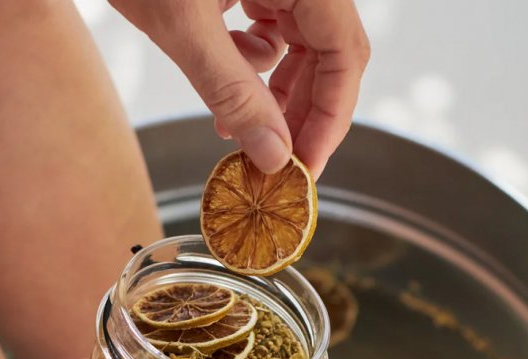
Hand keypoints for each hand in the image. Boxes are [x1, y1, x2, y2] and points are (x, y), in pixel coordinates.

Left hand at [109, 0, 369, 176]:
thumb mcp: (182, 22)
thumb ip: (232, 92)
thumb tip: (274, 156)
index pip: (345, 53)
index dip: (330, 118)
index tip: (305, 166)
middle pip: (327, 53)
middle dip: (301, 112)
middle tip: (276, 162)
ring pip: (300, 45)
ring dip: (273, 93)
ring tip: (238, 127)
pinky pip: (271, 27)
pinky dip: (250, 63)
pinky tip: (222, 76)